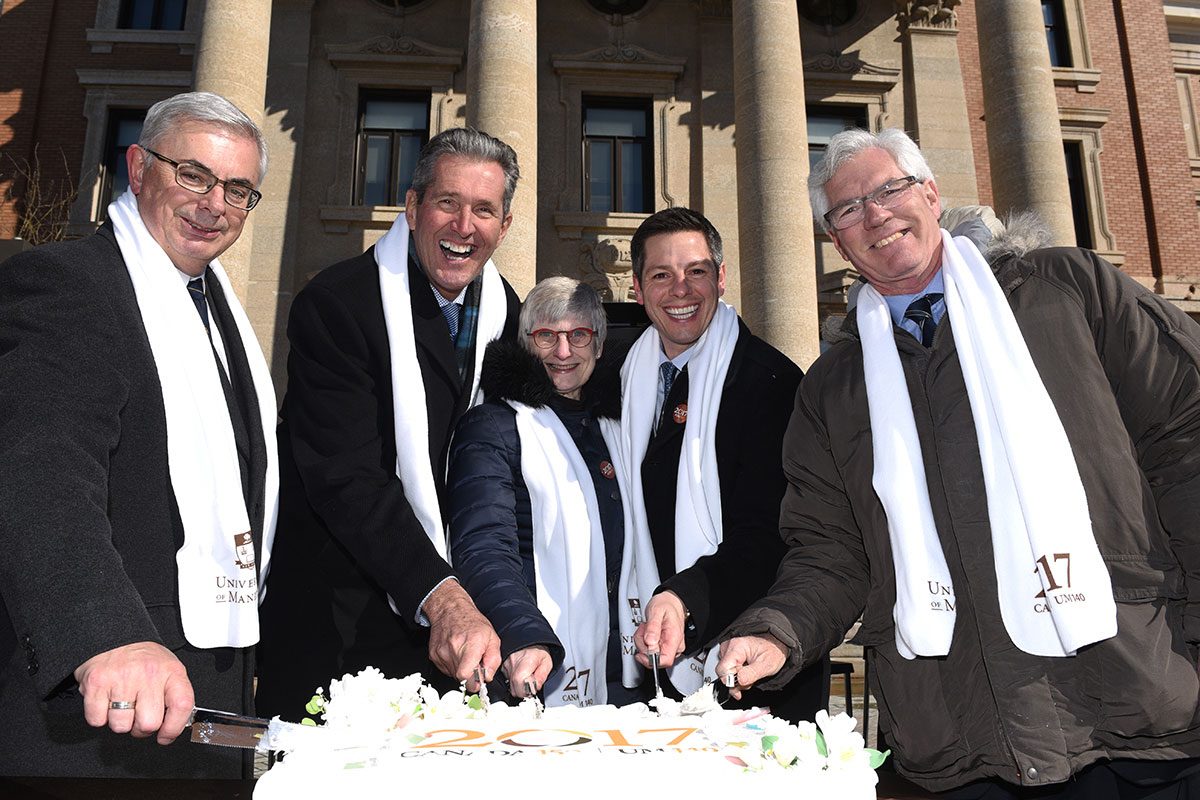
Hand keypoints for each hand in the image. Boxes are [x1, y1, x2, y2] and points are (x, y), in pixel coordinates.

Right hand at [74, 641, 193, 744]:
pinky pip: (97, 720)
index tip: (166, 735)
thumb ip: (175, 696)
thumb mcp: (168, 669)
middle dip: (142, 728)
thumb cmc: (142, 659)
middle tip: (138, 716)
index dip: (174, 728)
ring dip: (120, 722)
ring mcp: (122, 678)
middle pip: (148, 724)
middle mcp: (148, 673)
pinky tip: (106, 701)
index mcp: (171, 671)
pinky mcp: (97, 683)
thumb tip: (176, 726)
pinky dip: (99, 717)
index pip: (182, 706)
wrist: (112, 637)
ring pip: (121, 726)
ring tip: (122, 704)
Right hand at [423, 580, 500, 688]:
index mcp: (471, 645)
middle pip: (461, 678)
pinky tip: (456, 653)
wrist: (450, 609)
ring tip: (464, 654)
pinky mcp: (434, 655)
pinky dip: (452, 664)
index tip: (479, 680)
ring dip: (461, 669)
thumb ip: (493, 659)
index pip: (465, 676)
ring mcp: (441, 653)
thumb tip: (488, 676)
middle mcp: (454, 649)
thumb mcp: (492, 637)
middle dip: (470, 674)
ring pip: (453, 674)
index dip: (474, 682)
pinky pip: (445, 669)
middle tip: (474, 662)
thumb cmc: (472, 621)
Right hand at [501, 646, 552, 697]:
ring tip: (527, 677)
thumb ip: (542, 676)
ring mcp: (506, 665)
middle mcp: (513, 664)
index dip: (528, 691)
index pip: (521, 684)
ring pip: (510, 686)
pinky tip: (521, 674)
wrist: (528, 637)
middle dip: (524, 691)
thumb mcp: (547, 661)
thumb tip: (536, 688)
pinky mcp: (502, 667)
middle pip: (514, 689)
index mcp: (525, 662)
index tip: (533, 689)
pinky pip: (507, 680)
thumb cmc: (538, 648)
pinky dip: (514, 681)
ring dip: (519, 686)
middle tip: (531, 685)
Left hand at [633, 591, 687, 668]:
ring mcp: (669, 647)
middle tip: (643, 630)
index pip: (666, 660)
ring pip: (650, 655)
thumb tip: (649, 642)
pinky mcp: (663, 647)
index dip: (651, 661)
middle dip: (643, 645)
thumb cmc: (666, 605)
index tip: (640, 654)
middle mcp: (674, 646)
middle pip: (655, 658)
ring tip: (646, 628)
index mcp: (674, 638)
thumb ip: (652, 627)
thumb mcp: (656, 611)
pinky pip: (650, 650)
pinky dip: (644, 642)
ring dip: (642, 642)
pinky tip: (647, 632)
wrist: (671, 602)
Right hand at [715, 634, 787, 699]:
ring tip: (750, 675)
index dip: (732, 681)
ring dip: (737, 681)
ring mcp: (727, 651)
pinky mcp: (727, 656)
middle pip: (722, 672)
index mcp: (737, 646)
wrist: (774, 647)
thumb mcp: (767, 665)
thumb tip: (739, 681)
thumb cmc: (772, 652)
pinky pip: (726, 672)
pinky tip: (745, 675)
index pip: (723, 669)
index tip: (743, 685)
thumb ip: (752, 673)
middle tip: (750, 680)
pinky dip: (736, 678)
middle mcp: (729, 647)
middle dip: (736, 682)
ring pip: (724, 674)